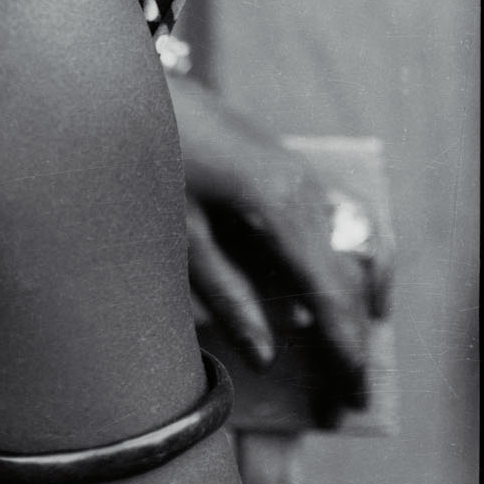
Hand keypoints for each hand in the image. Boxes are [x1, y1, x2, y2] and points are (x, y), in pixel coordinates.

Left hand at [166, 75, 393, 424]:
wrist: (131, 84)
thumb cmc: (146, 157)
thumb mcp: (177, 235)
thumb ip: (223, 295)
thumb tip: (264, 351)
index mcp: (278, 206)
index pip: (330, 291)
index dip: (343, 349)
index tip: (349, 399)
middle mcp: (302, 187)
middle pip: (349, 275)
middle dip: (351, 337)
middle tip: (346, 395)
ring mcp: (299, 171)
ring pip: (350, 248)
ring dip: (352, 303)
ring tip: (345, 355)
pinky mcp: (287, 165)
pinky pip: (335, 224)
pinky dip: (344, 265)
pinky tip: (333, 295)